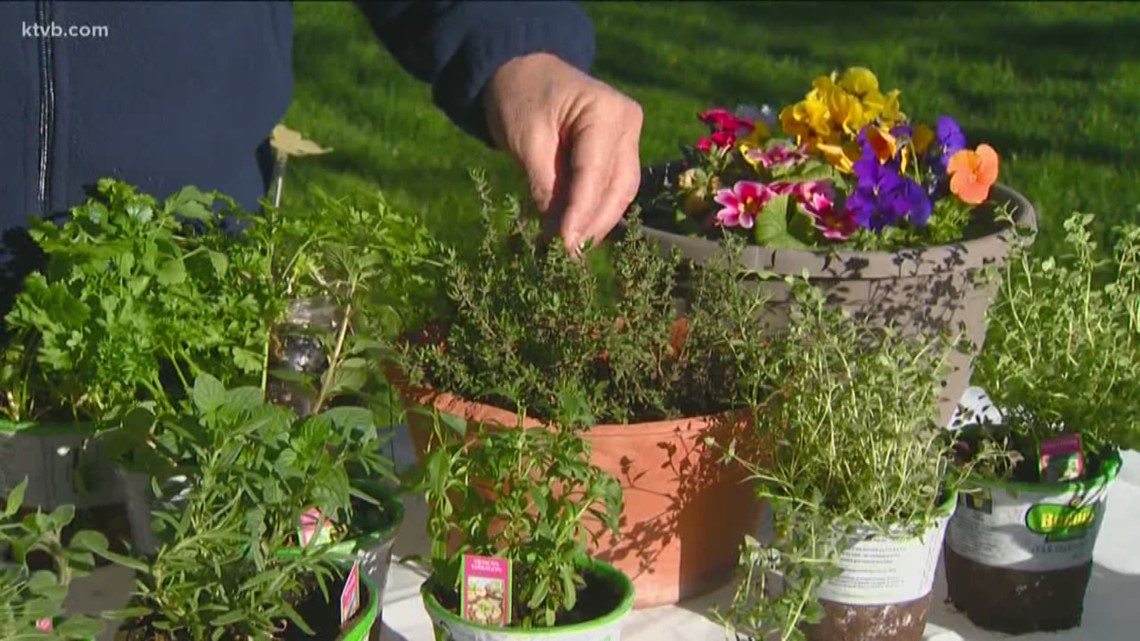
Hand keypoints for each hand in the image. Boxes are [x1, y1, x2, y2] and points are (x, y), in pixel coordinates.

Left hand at [483, 53, 643, 252]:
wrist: (522, 70)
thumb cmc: (520, 98)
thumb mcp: (526, 141)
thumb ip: (545, 186)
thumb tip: (557, 234)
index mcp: (605, 112)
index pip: (595, 174)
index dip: (580, 214)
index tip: (562, 246)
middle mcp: (627, 123)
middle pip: (617, 188)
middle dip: (591, 225)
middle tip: (565, 256)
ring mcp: (628, 137)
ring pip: (620, 192)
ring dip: (595, 223)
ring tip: (568, 249)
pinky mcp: (620, 149)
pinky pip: (612, 187)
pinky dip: (594, 209)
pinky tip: (574, 231)